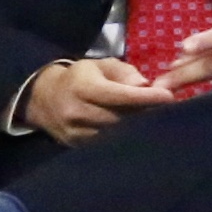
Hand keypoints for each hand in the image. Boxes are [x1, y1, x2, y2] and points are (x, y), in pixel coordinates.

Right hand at [18, 56, 179, 142]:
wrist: (43, 98)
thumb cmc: (79, 78)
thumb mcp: (100, 66)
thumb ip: (124, 73)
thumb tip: (145, 85)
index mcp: (83, 87)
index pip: (119, 95)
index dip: (146, 97)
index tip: (169, 97)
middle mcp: (77, 111)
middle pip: (120, 117)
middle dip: (144, 113)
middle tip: (164, 109)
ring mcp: (76, 132)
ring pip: (116, 133)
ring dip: (136, 127)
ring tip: (151, 121)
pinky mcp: (77, 146)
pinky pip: (107, 143)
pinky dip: (123, 137)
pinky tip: (134, 132)